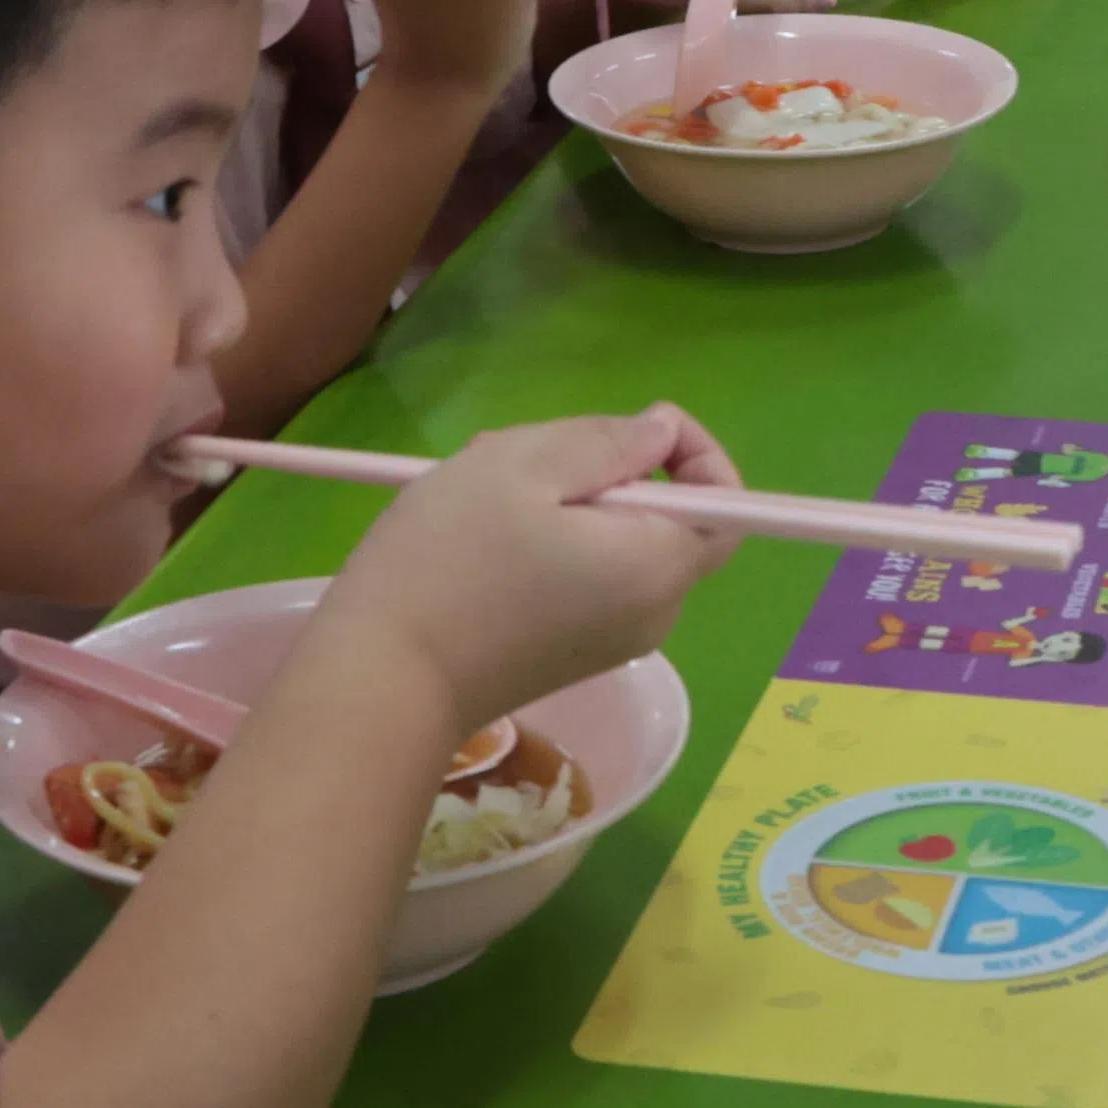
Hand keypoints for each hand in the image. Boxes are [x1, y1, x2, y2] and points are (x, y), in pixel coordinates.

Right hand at [306, 406, 744, 740]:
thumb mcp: (522, 465)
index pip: (727, 506)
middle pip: (670, 525)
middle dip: (615, 472)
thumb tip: (662, 437)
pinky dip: (557, 544)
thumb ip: (606, 441)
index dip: (696, 454)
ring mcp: (612, 643)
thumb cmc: (449, 560)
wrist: (379, 682)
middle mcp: (653, 615)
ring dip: (573, 503)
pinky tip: (484, 532)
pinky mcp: (570, 658)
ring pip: (621, 548)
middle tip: (534, 451)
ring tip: (491, 485)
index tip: (633, 426)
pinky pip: (590, 582)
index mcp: (657, 566)